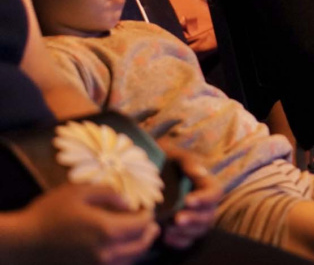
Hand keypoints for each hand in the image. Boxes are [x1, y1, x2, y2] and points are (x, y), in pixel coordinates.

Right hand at [11, 183, 157, 264]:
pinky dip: (126, 258)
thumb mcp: (79, 192)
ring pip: (131, 260)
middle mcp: (107, 252)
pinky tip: (122, 249)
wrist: (23, 243)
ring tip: (141, 236)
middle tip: (152, 224)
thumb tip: (128, 203)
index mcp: (108, 230)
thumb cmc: (49, 213)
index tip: (148, 208)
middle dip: (149, 232)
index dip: (149, 215)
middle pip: (141, 245)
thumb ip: (109, 194)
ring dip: (140, 247)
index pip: (141, 224)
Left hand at [159, 147, 222, 249]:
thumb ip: (189, 162)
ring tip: (168, 228)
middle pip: (209, 216)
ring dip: (186, 232)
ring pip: (199, 230)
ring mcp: (195, 218)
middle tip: (177, 219)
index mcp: (206, 184)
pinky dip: (178, 242)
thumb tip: (201, 172)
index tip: (187, 200)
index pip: (215, 193)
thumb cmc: (164, 160)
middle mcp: (204, 203)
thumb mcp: (175, 155)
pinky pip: (187, 241)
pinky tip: (165, 237)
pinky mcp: (183, 231)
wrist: (145, 173)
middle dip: (194, 219)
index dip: (205, 199)